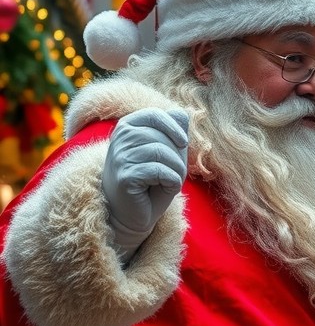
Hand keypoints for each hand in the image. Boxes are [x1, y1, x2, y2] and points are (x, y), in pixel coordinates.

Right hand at [102, 108, 188, 258]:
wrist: (131, 214)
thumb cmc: (151, 180)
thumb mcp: (166, 152)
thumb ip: (174, 131)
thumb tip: (184, 112)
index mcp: (128, 126)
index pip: (156, 115)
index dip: (174, 128)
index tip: (183, 143)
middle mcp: (120, 138)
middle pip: (162, 136)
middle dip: (177, 156)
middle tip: (174, 172)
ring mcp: (120, 157)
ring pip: (162, 152)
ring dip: (176, 170)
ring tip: (170, 180)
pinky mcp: (125, 176)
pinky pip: (159, 171)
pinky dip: (172, 181)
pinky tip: (167, 188)